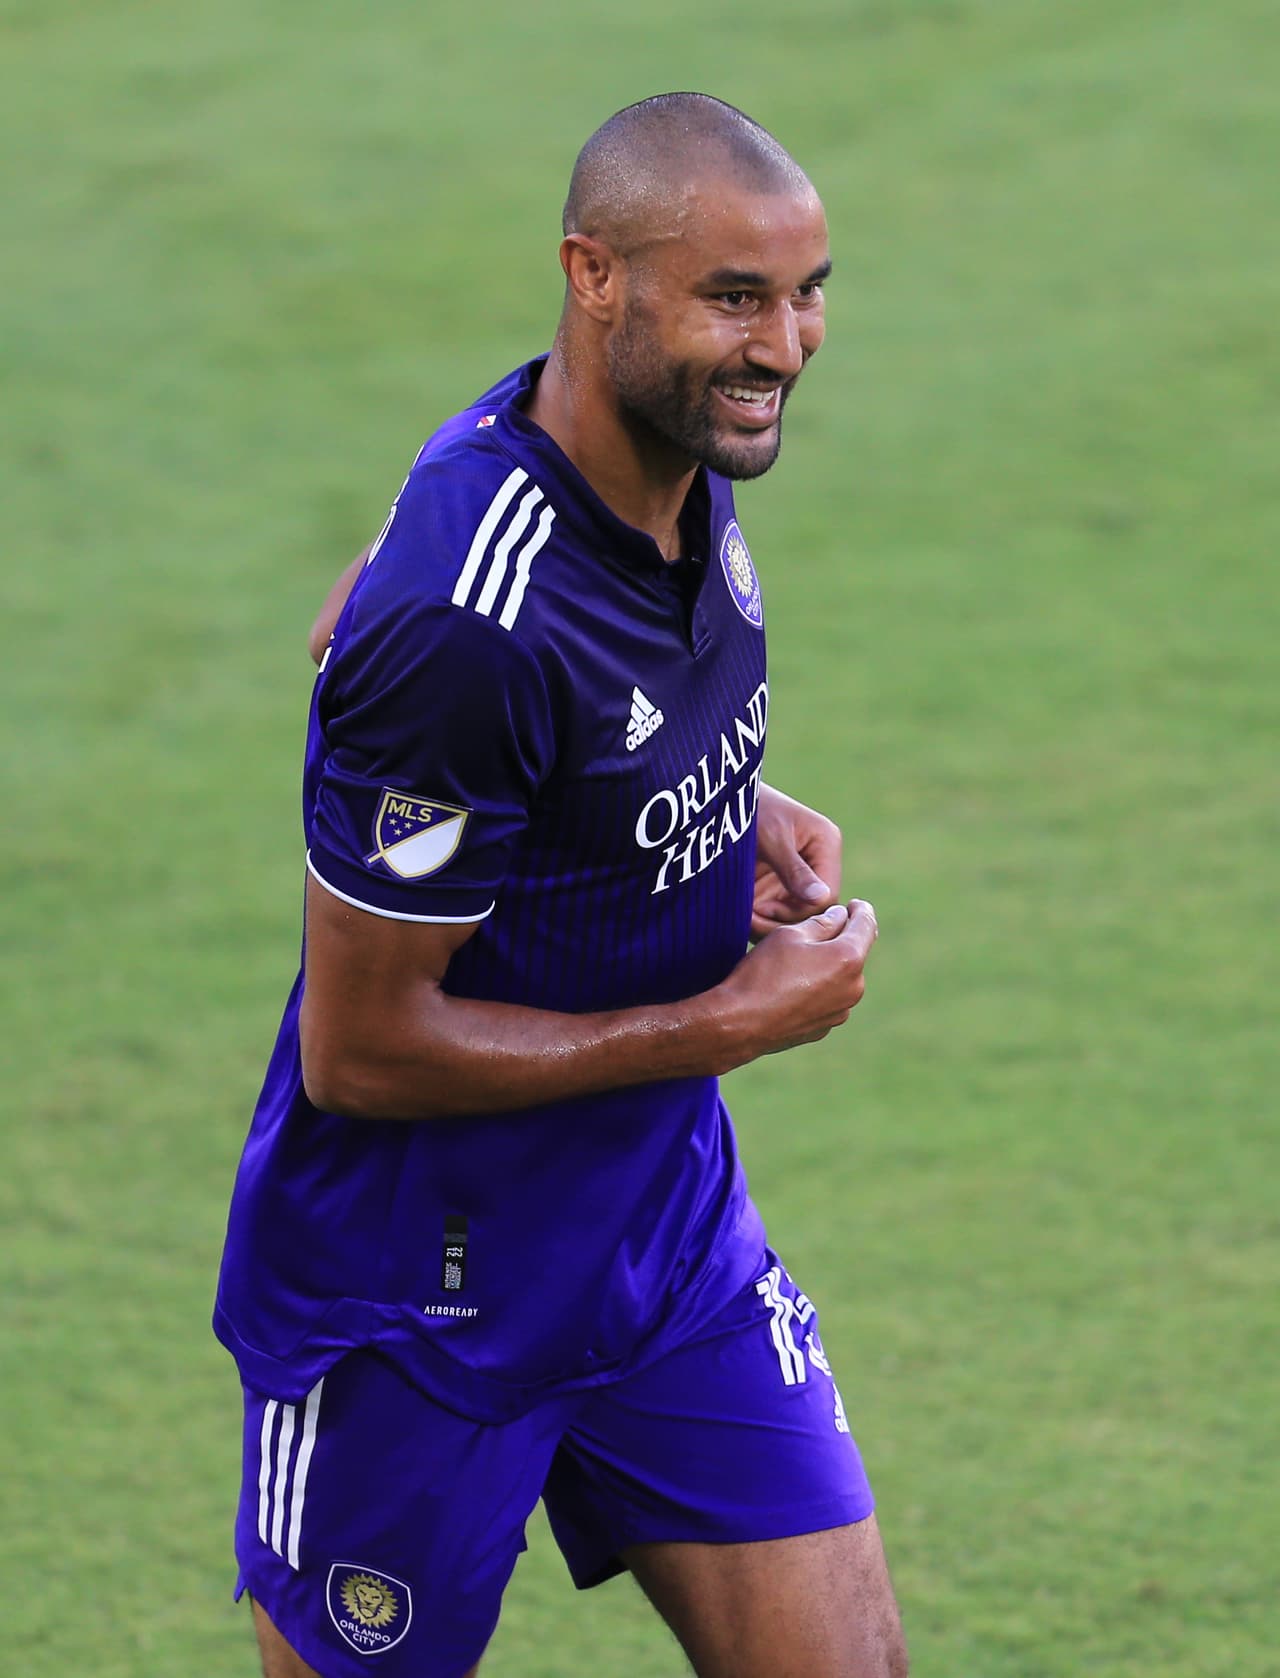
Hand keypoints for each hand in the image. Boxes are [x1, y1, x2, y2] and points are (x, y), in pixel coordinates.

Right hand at [715, 900, 878, 1065]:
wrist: (739, 1023)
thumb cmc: (762, 973)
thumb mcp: (790, 934)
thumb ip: (822, 922)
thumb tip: (840, 916)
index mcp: (847, 958)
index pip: (866, 924)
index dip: (861, 910)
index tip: (853, 905)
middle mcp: (853, 987)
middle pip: (855, 952)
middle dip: (842, 939)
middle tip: (819, 929)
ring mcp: (841, 1011)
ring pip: (842, 977)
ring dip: (830, 965)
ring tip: (799, 961)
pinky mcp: (825, 1027)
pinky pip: (829, 999)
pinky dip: (820, 988)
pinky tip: (792, 986)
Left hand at [751, 783, 841, 939]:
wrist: (720, 799)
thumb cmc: (747, 808)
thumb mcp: (771, 838)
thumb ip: (794, 869)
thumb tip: (821, 898)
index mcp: (826, 843)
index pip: (827, 894)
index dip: (799, 910)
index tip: (764, 910)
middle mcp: (819, 861)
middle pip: (813, 909)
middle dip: (783, 919)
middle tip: (751, 921)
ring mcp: (800, 874)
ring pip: (795, 915)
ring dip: (771, 922)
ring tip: (744, 919)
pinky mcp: (781, 882)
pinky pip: (779, 910)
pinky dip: (762, 918)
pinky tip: (743, 916)